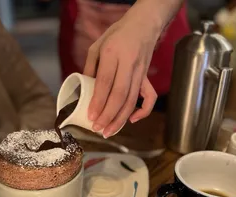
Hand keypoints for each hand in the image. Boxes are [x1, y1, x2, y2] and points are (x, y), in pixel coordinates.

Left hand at [84, 11, 158, 137]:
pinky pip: (150, 97)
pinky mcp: (147, 78)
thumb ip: (90, 68)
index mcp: (112, 53)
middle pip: (120, 95)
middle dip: (108, 116)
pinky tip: (132, 120)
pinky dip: (143, 111)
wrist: (143, 25)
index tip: (90, 117)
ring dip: (120, 119)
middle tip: (97, 128)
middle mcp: (128, 64)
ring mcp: (140, 72)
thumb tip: (85, 91)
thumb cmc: (117, 35)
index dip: (98, 102)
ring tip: (109, 131)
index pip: (105, 82)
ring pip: (132, 100)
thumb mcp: (97, 46)